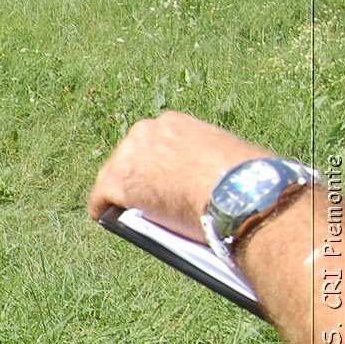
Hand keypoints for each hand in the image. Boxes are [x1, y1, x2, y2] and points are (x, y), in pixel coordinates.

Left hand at [87, 111, 274, 242]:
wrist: (235, 193)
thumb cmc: (243, 179)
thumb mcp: (224, 158)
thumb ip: (206, 162)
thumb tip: (204, 180)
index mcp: (174, 123)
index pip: (155, 144)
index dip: (156, 165)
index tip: (162, 180)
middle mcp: (147, 131)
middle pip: (131, 158)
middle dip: (136, 177)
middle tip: (144, 200)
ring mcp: (128, 155)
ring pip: (115, 177)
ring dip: (121, 195)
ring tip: (129, 214)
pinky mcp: (116, 181)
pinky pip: (101, 198)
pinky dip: (102, 209)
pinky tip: (106, 219)